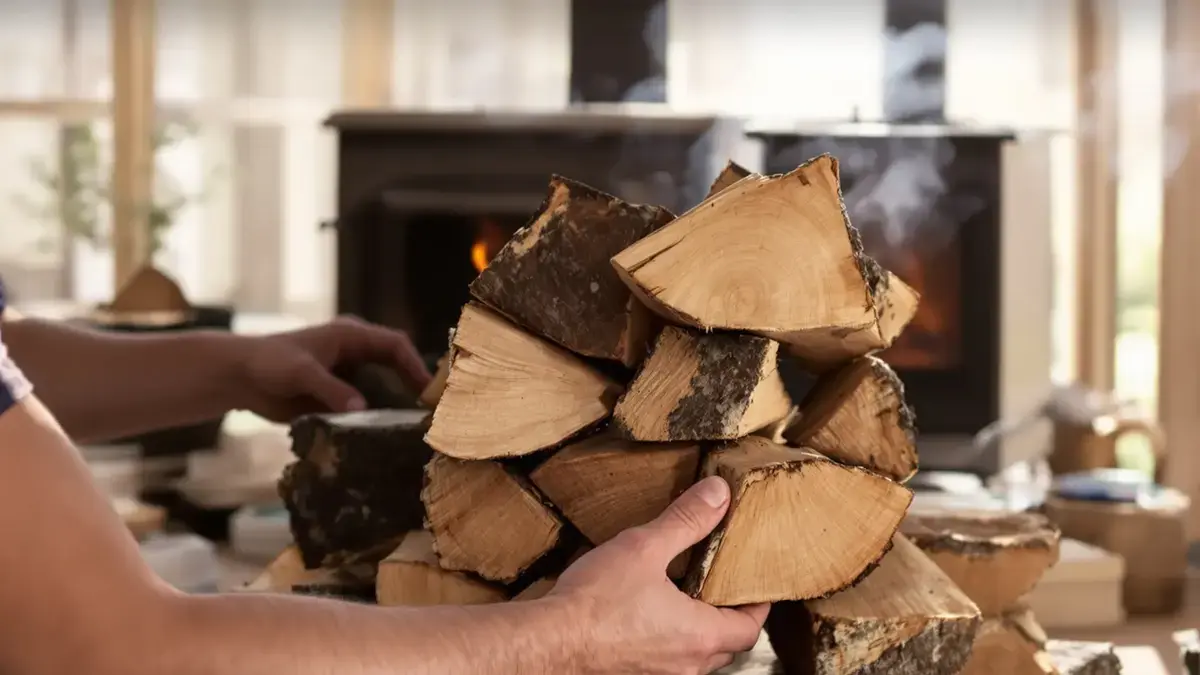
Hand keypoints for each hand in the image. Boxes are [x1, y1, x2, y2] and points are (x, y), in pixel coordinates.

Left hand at [237, 316, 431, 421]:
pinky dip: (376, 419)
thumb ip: (331, 390)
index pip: (395, 345)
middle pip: (396, 365)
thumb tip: (362, 410)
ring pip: (383, 387)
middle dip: (413, 385)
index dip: (414, 365)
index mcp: (351, 336)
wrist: (239, 378)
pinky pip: (365, 407)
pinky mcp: (338, 396)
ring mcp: (347, 375)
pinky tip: (384, 437)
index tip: (427, 390)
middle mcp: (355, 354)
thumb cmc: (268, 363)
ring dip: (396, 405)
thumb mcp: (301, 372)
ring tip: (413, 427)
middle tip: (430, 411)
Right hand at [548, 476, 767, 673]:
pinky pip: (663, 663)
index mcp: (699, 636)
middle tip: (719, 587)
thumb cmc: (594, 603)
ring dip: (694, 632)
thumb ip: (686, 521)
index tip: (752, 583)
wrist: (547, 643)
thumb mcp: (645, 548)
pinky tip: (643, 618)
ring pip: (694, 659)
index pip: (749, 627)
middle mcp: (686, 666)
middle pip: (725, 646)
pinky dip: (665, 643)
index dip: (756, 604)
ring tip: (681, 599)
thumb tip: (718, 494)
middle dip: (726, 617)